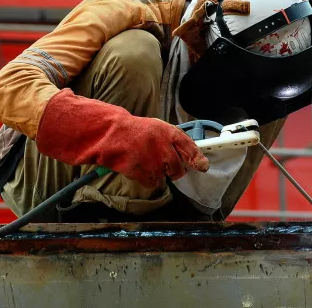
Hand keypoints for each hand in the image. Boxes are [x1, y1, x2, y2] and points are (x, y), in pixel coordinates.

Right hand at [35, 89, 209, 187]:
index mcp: (168, 132)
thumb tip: (189, 156)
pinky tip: (138, 169)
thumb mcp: (154, 128)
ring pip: (164, 177)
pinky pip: (152, 183)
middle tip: (165, 166)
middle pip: (179, 169)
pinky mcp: (143, 171)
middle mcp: (163, 146)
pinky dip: (146, 179)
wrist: (108, 134)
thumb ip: (171, 140)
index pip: (189, 147)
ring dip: (157, 174)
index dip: (198, 158)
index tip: (203, 166)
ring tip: (144, 162)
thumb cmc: (131, 130)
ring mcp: (153, 160)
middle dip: (174, 171)